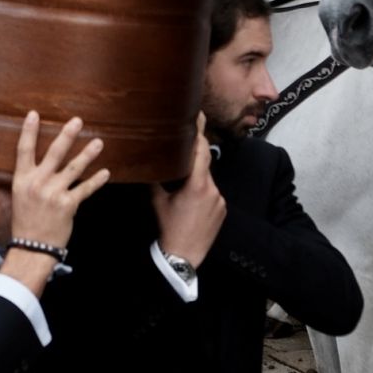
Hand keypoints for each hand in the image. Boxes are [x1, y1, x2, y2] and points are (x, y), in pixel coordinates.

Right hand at [9, 113, 108, 249]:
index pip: (24, 150)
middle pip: (54, 153)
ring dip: (88, 154)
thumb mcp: (19, 195)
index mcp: (22, 179)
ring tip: (98, 142)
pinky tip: (106, 172)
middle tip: (78, 120)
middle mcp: (37, 183)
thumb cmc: (26, 220)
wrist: (31, 247)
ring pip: (74, 168)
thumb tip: (37, 160)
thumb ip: (29, 177)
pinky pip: (85, 189)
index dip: (29, 131)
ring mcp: (53, 194)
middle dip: (67, 135)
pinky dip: (97, 181)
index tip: (34, 114)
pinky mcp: (68, 205)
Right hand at [152, 114, 224, 268]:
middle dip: (194, 156)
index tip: (199, 116)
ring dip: (197, 178)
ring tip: (183, 187)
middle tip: (185, 144)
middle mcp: (213, 190)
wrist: (184, 257)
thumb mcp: (158, 201)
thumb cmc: (169, 228)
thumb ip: (156, 179)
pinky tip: (191, 202)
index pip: (200, 151)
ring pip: (208, 180)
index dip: (199, 132)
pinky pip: (212, 193)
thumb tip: (150, 163)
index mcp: (197, 184)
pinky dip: (203, 191)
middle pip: (204, 164)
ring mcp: (220, 200)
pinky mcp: (223, 209)